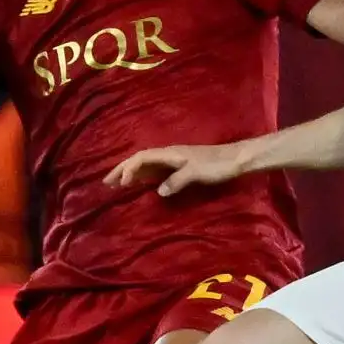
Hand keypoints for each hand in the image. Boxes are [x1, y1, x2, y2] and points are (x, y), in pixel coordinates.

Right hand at [106, 143, 246, 195]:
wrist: (236, 159)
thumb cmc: (216, 165)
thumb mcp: (196, 173)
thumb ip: (177, 181)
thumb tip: (158, 191)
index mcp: (170, 153)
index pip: (142, 158)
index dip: (128, 169)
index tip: (120, 183)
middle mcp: (169, 154)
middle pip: (140, 159)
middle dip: (122, 169)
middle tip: (106, 182)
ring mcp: (175, 160)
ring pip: (147, 164)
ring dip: (131, 172)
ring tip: (118, 183)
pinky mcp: (182, 166)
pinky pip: (156, 169)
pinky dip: (144, 175)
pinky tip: (141, 183)